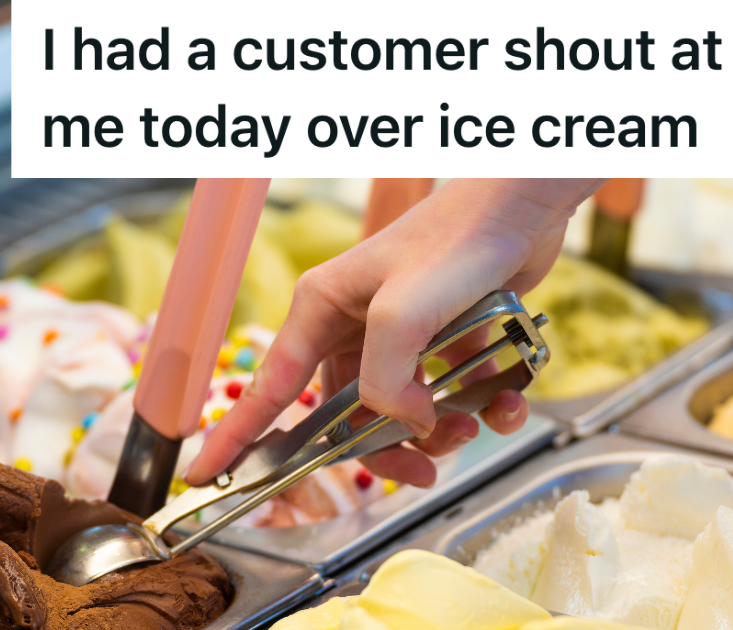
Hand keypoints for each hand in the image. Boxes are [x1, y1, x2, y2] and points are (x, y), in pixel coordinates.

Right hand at [185, 178, 604, 487]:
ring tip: (471, 424)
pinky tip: (506, 402)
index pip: (269, 387)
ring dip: (440, 432)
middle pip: (349, 415)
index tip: (208, 476)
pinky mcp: (448, 336)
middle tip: (420, 471)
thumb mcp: (400, 314)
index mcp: (322, 310)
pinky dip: (484, 407)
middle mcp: (356, 323)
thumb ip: (384, 382)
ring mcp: (404, 333)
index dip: (237, 435)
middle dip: (384, 448)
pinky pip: (456, 392)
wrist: (524, 204)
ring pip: (405, 411)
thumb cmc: (456, 238)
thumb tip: (403, 424)